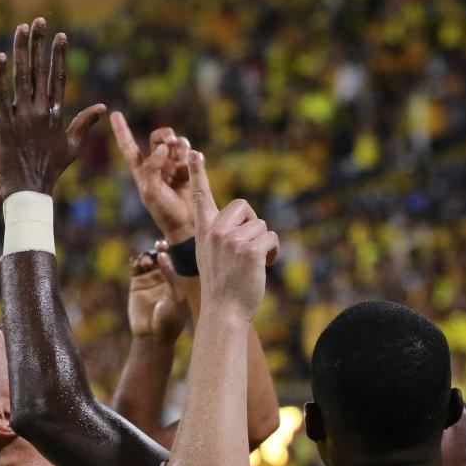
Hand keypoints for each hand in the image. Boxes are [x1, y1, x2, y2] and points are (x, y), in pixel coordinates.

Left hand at [0, 17, 105, 196]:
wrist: (30, 189)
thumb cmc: (51, 168)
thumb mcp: (72, 146)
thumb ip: (85, 123)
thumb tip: (103, 107)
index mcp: (57, 115)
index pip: (58, 78)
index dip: (59, 55)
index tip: (61, 35)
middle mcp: (40, 112)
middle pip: (40, 71)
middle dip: (39, 43)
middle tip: (39, 20)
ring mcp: (22, 117)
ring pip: (21, 78)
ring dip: (21, 51)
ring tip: (21, 29)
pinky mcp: (3, 124)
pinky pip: (1, 95)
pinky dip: (0, 76)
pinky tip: (0, 57)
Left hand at [111, 113, 192, 242]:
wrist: (185, 224)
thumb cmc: (164, 211)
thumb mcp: (150, 190)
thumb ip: (152, 167)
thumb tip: (162, 149)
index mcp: (142, 170)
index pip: (129, 147)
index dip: (122, 131)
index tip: (114, 114)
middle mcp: (158, 165)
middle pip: (158, 139)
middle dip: (165, 134)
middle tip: (171, 142)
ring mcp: (174, 167)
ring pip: (177, 144)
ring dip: (180, 143)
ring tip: (182, 151)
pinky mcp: (190, 170)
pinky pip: (191, 154)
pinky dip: (191, 154)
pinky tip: (192, 160)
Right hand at [128, 242, 186, 340]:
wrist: (152, 336)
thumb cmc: (170, 318)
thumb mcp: (176, 295)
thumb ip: (171, 274)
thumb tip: (162, 254)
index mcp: (180, 278)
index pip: (179, 257)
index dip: (176, 247)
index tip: (172, 245)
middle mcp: (166, 276)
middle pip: (163, 253)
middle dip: (161, 246)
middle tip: (159, 245)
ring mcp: (152, 279)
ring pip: (149, 257)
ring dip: (148, 254)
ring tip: (146, 262)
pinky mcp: (137, 283)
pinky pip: (136, 265)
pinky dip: (136, 260)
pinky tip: (137, 263)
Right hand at [186, 150, 278, 321]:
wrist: (224, 312)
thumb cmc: (221, 286)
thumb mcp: (211, 255)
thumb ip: (219, 235)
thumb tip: (242, 223)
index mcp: (203, 230)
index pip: (199, 196)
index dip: (197, 173)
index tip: (192, 153)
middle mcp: (215, 231)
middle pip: (244, 208)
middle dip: (252, 225)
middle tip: (246, 249)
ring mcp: (232, 240)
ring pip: (261, 226)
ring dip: (262, 244)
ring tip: (250, 265)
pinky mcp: (250, 250)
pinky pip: (271, 239)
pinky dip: (272, 253)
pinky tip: (261, 267)